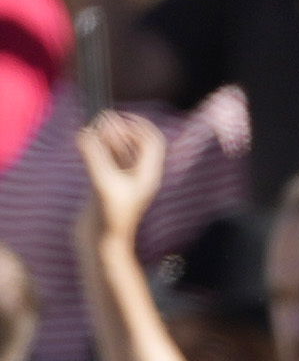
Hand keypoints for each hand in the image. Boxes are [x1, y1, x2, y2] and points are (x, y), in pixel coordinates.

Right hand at [76, 109, 166, 241]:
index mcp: (147, 175)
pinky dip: (97, 148)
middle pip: (135, 143)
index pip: (151, 142)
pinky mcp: (106, 185)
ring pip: (119, 151)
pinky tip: (84, 140)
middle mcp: (138, 176)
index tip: (117, 118)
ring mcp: (122, 180)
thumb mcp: (102, 184)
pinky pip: (106, 160)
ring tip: (93, 124)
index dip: (137, 126)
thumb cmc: (108, 218)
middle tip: (102, 117)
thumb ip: (95, 157)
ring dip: (108, 137)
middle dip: (121, 128)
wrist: (102, 243)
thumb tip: (86, 133)